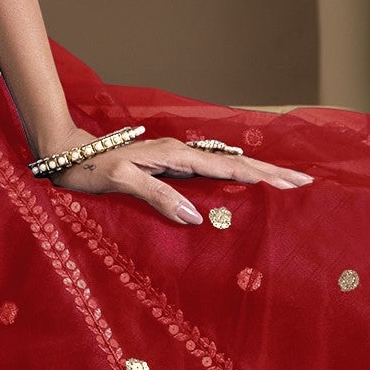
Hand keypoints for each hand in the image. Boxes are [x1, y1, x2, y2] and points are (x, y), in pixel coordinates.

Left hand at [49, 134, 311, 224]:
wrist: (64, 152)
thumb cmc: (88, 168)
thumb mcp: (120, 181)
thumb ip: (157, 196)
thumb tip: (195, 216)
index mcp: (174, 156)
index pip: (227, 168)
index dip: (260, 177)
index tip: (292, 183)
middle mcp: (180, 154)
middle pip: (234, 163)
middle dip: (270, 172)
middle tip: (305, 182)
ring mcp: (175, 160)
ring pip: (225, 166)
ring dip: (256, 173)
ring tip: (285, 182)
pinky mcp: (168, 167)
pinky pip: (209, 172)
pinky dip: (233, 177)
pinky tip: (242, 184)